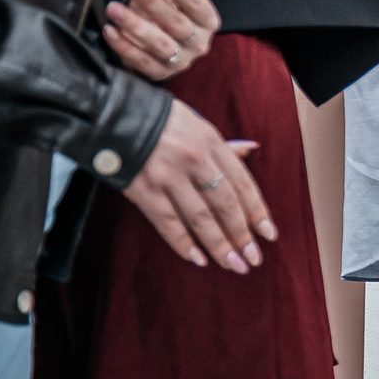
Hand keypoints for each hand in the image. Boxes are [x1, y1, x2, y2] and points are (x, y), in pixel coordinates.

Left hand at [101, 0, 233, 81]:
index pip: (200, 8)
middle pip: (179, 26)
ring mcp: (179, 61)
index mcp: (207, 21)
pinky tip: (110, 30)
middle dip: (153, 4)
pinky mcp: (157, 73)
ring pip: (161, 46)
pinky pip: (142, 62)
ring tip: (114, 9)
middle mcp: (198, 43)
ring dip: (136, 27)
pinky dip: (125, 47)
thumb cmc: (160, 1)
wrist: (139, 28)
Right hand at [119, 103, 274, 272]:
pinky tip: (199, 259)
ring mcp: (167, 175)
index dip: (257, 212)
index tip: (269, 235)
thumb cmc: (159, 120)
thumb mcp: (195, 124)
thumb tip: (252, 149)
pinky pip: (168, 222)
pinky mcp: (143, 189)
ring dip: (219, 245)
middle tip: (253, 259)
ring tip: (234, 265)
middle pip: (225, 204)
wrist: (109, 114)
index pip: (242, 183)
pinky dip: (184, 244)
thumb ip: (222, 145)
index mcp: (211, 142)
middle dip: (242, 235)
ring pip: (201, 218)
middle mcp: (194, 159)